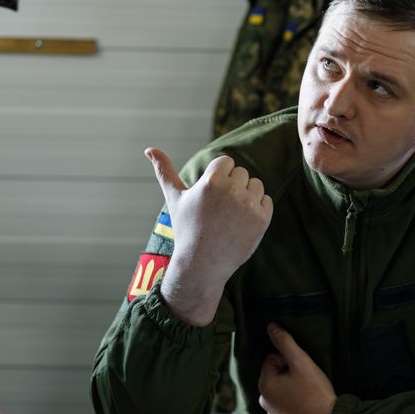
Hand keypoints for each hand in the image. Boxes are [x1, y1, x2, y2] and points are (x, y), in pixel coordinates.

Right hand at [147, 147, 272, 325]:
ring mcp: (249, 206)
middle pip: (241, 173)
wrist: (202, 264)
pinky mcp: (262, 219)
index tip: (211, 196)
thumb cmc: (186, 229)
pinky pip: (266, 201)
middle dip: (232, 187)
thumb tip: (149, 149)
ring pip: (256, 184)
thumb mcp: (174, 198)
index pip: (226, 162)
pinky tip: (241, 223)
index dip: (218, 177)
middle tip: (219, 210)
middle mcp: (233, 190)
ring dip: (246, 195)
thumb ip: (164, 171)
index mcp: (212, 181)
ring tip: (230, 215)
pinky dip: (257, 210)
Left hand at [257, 324, 335, 413]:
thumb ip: (285, 342)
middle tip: (306, 380)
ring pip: (281, 388)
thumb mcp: (301, 362)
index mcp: (264, 385)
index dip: (289, 360)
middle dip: (289, 373)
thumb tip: (270, 326)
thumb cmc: (315, 391)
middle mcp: (264, 401)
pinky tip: (307, 402)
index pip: (272, 359)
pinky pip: (286, 403)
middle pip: (275, 374)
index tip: (302, 370)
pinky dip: (295, 400)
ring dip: (292, 386)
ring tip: (308, 392)